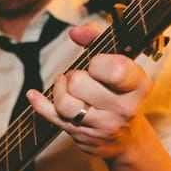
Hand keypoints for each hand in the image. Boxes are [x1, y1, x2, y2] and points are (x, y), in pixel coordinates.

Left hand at [27, 22, 151, 158]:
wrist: (127, 138)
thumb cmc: (122, 92)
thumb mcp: (122, 64)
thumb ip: (98, 39)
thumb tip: (76, 32)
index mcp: (137, 86)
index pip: (114, 70)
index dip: (98, 63)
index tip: (98, 64)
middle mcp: (122, 109)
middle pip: (79, 83)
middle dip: (74, 76)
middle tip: (82, 78)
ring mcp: (102, 127)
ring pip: (64, 104)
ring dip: (59, 89)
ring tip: (67, 87)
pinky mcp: (83, 137)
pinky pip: (52, 118)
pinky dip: (39, 104)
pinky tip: (33, 95)